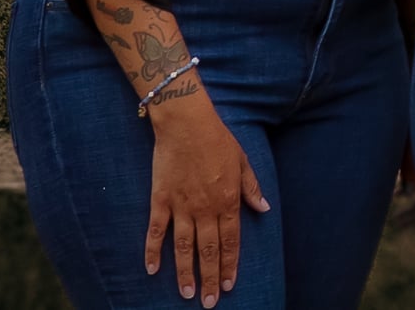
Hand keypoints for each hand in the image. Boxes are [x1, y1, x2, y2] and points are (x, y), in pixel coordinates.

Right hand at [144, 91, 268, 306]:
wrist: (186, 124)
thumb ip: (251, 188)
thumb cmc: (218, 140)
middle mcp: (205, 208)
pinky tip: (151, 270)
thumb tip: (264, 208)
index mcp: (228, 200)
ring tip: (188, 294)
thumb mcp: (243, 161)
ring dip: (185, 273)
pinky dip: (151, 251)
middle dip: (211, 278)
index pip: (231, 241)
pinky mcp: (160, 200)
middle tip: (210, 303)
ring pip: (183, 248)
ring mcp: (181, 206)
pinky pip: (155, 231)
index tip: (230, 285)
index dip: (231, 265)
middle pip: (208, 250)